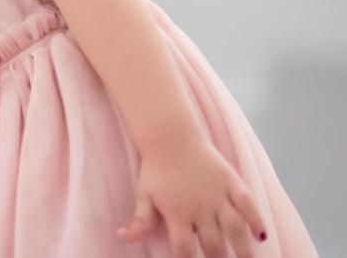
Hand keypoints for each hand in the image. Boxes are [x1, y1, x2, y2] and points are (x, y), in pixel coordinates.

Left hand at [118, 138, 267, 256]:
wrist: (170, 136)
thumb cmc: (156, 168)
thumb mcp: (143, 194)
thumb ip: (139, 220)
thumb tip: (122, 237)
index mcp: (177, 213)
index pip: (184, 249)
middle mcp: (200, 207)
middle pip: (213, 243)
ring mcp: (218, 195)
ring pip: (235, 227)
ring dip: (243, 248)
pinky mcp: (231, 181)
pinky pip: (248, 203)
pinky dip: (256, 219)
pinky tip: (260, 235)